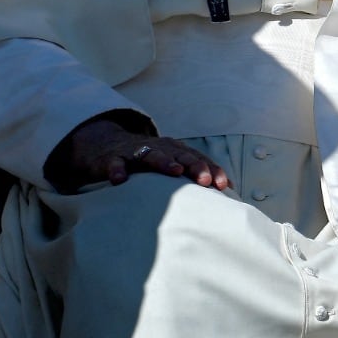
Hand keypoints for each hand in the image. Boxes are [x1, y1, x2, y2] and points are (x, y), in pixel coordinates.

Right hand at [62, 120, 230, 191]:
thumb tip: (230, 190)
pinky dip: (118, 170)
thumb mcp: (173, 163)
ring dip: (164, 162)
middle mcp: (158, 148)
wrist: (107, 147)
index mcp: (174, 150)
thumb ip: (198, 174)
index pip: (197, 159)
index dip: (211, 169)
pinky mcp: (113, 159)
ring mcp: (135, 152)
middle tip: (205, 179)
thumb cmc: (148, 160)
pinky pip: (116, 164)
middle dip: (194, 165)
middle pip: (179, 155)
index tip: (223, 185)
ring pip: (151, 155)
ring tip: (175, 171)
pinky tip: (119, 180)